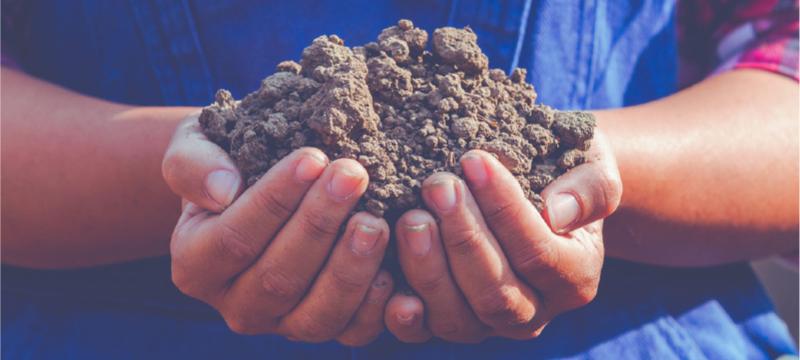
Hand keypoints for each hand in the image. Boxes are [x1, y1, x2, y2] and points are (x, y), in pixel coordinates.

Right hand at [161, 113, 393, 345]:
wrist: (254, 185)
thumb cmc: (227, 161)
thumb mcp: (195, 147)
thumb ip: (193, 164)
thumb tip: (222, 189)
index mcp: (195, 264)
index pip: (235, 239)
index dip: (275, 201)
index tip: (312, 158)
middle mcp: (236, 305)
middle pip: (279, 278)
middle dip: (320, 224)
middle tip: (353, 175)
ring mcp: (281, 324)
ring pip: (317, 315)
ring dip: (350, 268)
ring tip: (375, 220)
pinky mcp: (322, 328)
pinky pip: (352, 332)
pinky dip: (376, 305)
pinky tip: (393, 264)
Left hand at [384, 130, 621, 342]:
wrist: (542, 188)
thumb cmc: (565, 173)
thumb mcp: (591, 168)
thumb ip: (589, 189)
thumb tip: (556, 210)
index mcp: (574, 278)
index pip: (539, 254)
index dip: (504, 210)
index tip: (473, 160)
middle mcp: (534, 311)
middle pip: (496, 293)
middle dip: (463, 237)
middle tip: (436, 184)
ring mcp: (489, 324)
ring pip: (457, 317)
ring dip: (428, 269)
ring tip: (410, 218)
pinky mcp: (450, 322)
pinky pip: (423, 331)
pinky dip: (402, 313)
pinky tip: (384, 278)